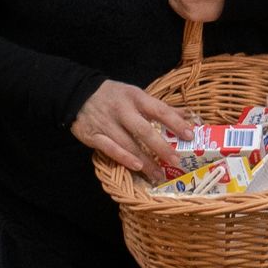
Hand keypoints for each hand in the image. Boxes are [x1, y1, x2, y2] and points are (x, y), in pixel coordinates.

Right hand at [71, 79, 192, 178]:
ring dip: (145, 161)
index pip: (159, 110)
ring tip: (158, 174)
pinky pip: (110, 149)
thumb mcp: (136, 95)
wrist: (77, 93)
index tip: (190, 135)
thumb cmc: (113, 96)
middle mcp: (122, 110)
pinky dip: (123, 158)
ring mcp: (107, 123)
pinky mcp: (94, 135)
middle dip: (161, 147)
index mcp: (135, 97)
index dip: (175, 123)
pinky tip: (136, 167)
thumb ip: (160, 107)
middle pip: (144, 131)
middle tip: (175, 161)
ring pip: (129, 144)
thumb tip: (188, 114)